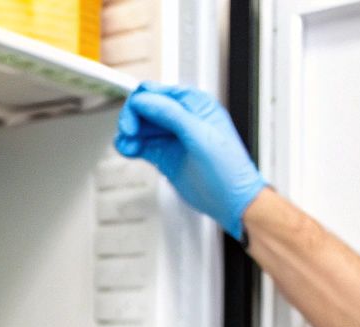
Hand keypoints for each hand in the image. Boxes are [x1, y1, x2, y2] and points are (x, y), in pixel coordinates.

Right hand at [115, 82, 265, 241]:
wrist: (231, 201)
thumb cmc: (228, 169)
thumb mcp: (199, 135)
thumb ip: (170, 114)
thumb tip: (144, 101)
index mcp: (193, 104)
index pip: (155, 92)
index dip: (139, 104)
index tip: (132, 123)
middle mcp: (180, 117)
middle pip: (143, 107)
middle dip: (131, 119)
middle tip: (128, 135)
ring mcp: (171, 137)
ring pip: (139, 126)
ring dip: (128, 134)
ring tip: (128, 147)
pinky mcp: (163, 155)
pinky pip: (140, 144)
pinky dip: (129, 146)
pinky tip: (129, 151)